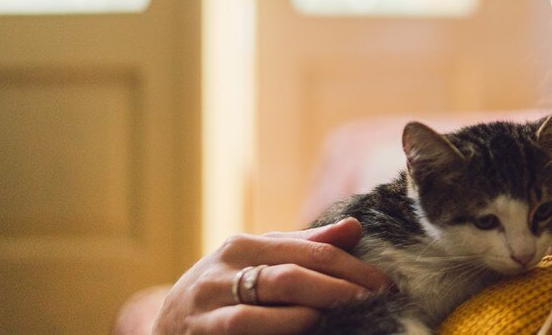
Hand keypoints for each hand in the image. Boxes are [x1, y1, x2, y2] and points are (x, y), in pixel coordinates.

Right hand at [154, 217, 395, 333]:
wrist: (166, 331)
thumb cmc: (223, 294)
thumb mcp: (258, 264)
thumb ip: (305, 247)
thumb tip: (355, 228)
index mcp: (243, 247)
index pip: (310, 251)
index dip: (353, 269)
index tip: (386, 285)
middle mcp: (222, 272)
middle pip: (292, 277)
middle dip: (340, 292)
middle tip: (374, 304)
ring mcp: (208, 308)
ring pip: (268, 311)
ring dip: (312, 317)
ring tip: (346, 320)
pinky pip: (246, 333)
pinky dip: (281, 332)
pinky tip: (308, 332)